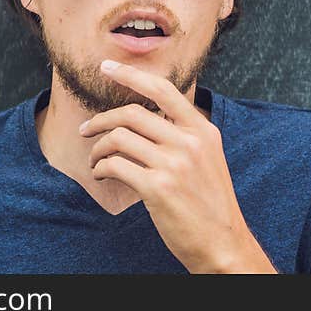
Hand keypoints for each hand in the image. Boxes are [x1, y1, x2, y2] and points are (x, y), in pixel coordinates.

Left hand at [79, 59, 276, 272]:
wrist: (223, 243)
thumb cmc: (210, 203)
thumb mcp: (208, 157)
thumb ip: (185, 134)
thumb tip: (149, 116)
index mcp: (202, 130)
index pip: (162, 89)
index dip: (130, 74)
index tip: (107, 67)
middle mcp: (189, 142)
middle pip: (131, 113)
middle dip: (101, 120)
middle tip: (86, 130)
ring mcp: (174, 164)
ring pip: (119, 139)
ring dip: (98, 149)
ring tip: (96, 161)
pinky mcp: (158, 188)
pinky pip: (115, 166)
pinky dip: (100, 168)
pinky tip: (101, 176)